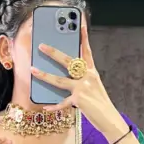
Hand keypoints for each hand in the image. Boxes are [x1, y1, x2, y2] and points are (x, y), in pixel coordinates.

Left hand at [31, 25, 126, 140]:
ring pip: (60, 80)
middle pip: (68, 61)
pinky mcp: (79, 100)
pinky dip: (54, 106)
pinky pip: (62, 102)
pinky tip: (45, 107)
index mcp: (92, 72)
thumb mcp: (93, 86)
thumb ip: (82, 79)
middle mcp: (88, 77)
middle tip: (41, 46)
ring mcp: (83, 87)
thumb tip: (64, 74)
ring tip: (33, 69)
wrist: (109, 118)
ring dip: (44, 75)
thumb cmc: (100, 103)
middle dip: (53, 53)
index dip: (83, 38)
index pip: (87, 52)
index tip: (80, 25)